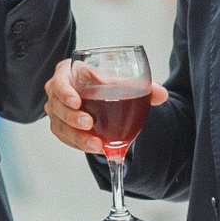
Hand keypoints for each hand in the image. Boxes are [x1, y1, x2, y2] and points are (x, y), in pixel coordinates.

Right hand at [42, 57, 167, 155]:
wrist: (101, 97)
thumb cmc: (106, 84)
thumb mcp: (121, 83)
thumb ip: (143, 87)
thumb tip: (162, 95)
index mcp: (69, 72)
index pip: (60, 80)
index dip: (65, 91)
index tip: (76, 101)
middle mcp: (58, 91)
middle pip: (57, 105)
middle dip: (72, 117)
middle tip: (88, 123)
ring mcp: (57, 111)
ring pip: (60, 125)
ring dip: (77, 136)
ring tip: (97, 144)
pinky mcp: (61, 127)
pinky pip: (66, 138)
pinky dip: (80, 144)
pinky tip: (96, 147)